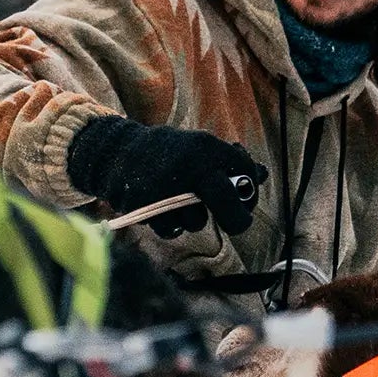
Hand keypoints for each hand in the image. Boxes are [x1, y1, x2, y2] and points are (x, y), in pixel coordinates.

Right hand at [65, 117, 265, 236]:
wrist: (116, 152)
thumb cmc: (166, 153)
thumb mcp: (198, 148)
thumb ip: (229, 162)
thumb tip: (262, 175)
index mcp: (205, 146)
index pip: (243, 172)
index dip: (249, 193)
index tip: (246, 203)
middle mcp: (188, 165)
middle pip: (226, 202)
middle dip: (237, 218)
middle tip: (238, 225)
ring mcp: (166, 186)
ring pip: (196, 221)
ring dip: (193, 218)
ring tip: (179, 204)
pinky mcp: (146, 205)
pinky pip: (172, 230)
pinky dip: (171, 226)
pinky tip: (163, 211)